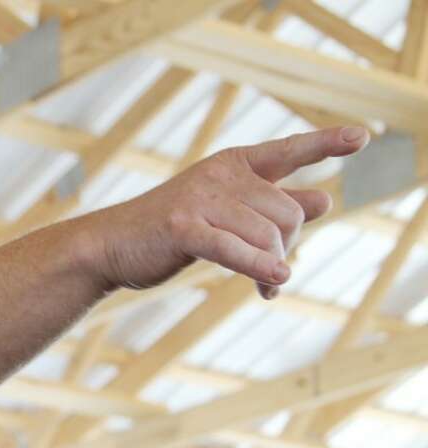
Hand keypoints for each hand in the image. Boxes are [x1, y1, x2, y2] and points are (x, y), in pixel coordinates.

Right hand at [93, 126, 368, 298]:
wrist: (109, 245)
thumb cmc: (167, 231)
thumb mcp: (223, 212)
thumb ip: (270, 205)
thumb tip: (325, 200)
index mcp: (232, 164)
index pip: (287, 151)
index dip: (324, 144)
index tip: (361, 137)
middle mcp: (220, 175)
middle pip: (286, 212)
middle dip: (288, 247)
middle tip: (275, 272)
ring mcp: (200, 199)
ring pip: (266, 236)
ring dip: (273, 268)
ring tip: (269, 287)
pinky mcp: (183, 228)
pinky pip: (235, 251)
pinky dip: (259, 268)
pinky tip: (274, 285)